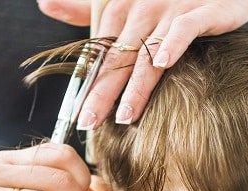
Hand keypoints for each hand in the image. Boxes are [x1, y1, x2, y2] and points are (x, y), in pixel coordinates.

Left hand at [37, 0, 247, 127]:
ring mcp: (172, 7)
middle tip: (89, 121)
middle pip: (117, 55)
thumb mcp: (128, 0)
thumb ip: (87, 8)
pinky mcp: (202, 10)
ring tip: (125, 116)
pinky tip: (164, 65)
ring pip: (148, 50)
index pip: (99, 48)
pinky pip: (185, 28)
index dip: (87, 80)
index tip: (78, 112)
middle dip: (102, 91)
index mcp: (121, 4)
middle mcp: (143, 5)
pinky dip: (173, 44)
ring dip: (136, 84)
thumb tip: (45, 4)